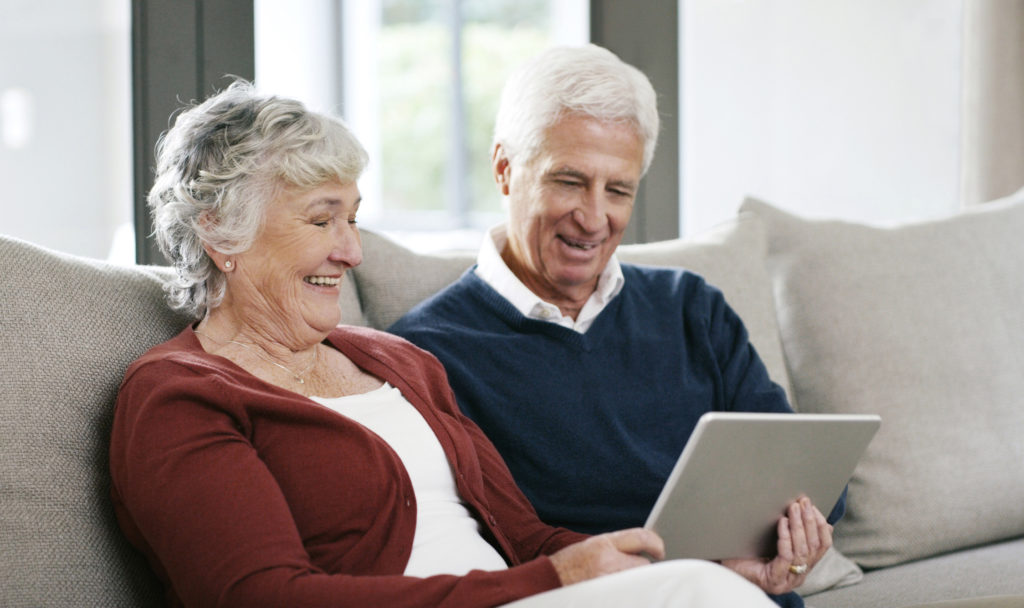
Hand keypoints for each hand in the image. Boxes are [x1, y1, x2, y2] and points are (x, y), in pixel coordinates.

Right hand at [549, 528, 664, 585]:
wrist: (546, 583)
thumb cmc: (568, 566)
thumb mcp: (590, 547)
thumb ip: (615, 547)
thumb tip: (644, 551)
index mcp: (602, 544)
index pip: (641, 537)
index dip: (655, 543)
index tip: (660, 550)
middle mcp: (607, 561)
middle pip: (643, 565)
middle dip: (640, 570)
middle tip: (632, 574)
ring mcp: (609, 583)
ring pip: (637, 583)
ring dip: (635, 585)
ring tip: (621, 586)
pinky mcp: (609, 597)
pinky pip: (629, 596)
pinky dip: (629, 596)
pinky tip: (619, 594)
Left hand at [722, 496, 831, 594]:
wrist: (726, 570)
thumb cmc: (748, 553)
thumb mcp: (774, 540)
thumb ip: (791, 531)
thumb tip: (807, 511)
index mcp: (803, 566)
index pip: (822, 545)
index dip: (820, 524)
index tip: (813, 506)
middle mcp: (799, 575)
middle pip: (814, 546)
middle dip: (809, 521)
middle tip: (804, 501)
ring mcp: (788, 580)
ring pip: (802, 551)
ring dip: (799, 525)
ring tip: (793, 507)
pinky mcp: (775, 580)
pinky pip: (786, 556)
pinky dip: (786, 537)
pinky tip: (782, 522)